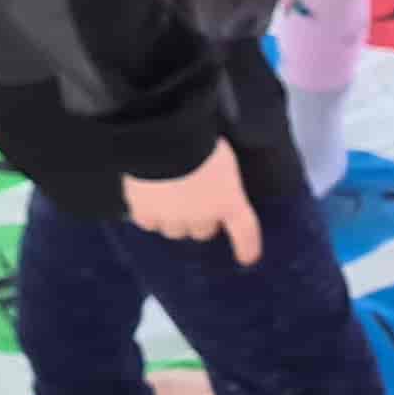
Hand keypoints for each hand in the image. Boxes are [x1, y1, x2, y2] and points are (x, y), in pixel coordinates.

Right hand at [124, 142, 263, 265]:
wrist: (161, 136)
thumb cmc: (197, 137)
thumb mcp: (223, 157)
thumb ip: (222, 180)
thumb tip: (216, 186)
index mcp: (229, 201)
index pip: (245, 232)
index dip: (247, 248)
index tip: (247, 258)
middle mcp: (203, 217)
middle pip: (203, 231)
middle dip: (199, 218)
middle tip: (191, 197)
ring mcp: (173, 219)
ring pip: (174, 229)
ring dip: (173, 217)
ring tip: (166, 191)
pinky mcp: (146, 214)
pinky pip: (148, 221)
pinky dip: (147, 211)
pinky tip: (145, 194)